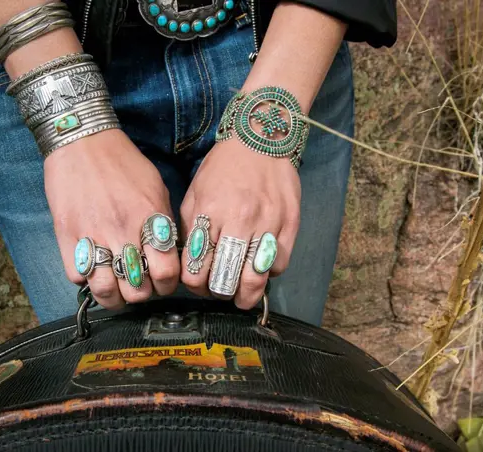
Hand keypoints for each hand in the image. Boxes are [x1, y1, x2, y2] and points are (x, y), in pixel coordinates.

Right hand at [44, 129, 179, 307]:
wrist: (81, 141)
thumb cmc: (123, 162)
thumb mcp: (156, 188)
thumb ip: (164, 222)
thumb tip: (170, 253)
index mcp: (150, 219)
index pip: (167, 273)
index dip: (166, 284)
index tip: (161, 280)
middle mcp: (123, 231)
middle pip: (137, 290)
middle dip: (141, 293)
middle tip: (138, 284)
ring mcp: (93, 235)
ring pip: (106, 292)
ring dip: (113, 297)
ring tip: (115, 289)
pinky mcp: (66, 236)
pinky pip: (77, 277)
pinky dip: (85, 279)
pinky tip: (92, 269)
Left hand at [180, 139, 300, 308]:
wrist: (261, 140)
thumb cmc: (223, 168)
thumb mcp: (195, 194)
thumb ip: (191, 229)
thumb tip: (191, 264)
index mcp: (209, 213)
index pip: (196, 270)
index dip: (195, 286)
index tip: (198, 284)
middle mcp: (239, 220)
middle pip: (225, 281)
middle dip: (219, 293)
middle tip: (220, 291)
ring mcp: (268, 223)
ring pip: (255, 280)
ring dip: (246, 295)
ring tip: (242, 296)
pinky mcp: (290, 224)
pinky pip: (279, 265)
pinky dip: (269, 273)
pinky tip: (260, 266)